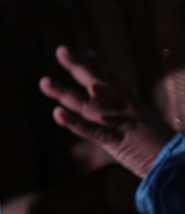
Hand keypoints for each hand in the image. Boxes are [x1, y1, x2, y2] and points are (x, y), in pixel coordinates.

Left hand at [39, 46, 173, 177]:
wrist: (180, 163)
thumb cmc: (167, 150)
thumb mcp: (149, 129)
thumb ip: (134, 120)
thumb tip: (127, 118)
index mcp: (134, 106)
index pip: (113, 81)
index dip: (97, 65)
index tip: (85, 50)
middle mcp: (125, 109)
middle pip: (97, 83)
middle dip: (78, 67)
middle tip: (61, 50)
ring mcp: (121, 123)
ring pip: (87, 104)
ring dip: (63, 93)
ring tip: (44, 82)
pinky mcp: (117, 142)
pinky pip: (92, 131)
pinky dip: (74, 123)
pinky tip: (57, 113)